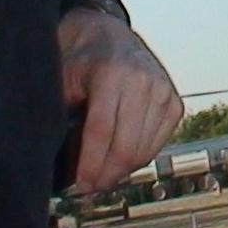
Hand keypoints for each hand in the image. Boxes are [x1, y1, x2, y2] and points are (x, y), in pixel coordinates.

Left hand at [57, 7, 183, 193]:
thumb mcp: (62, 80)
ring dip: (120, 172)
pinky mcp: (174, 103)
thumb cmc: (80, 62)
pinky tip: (118, 161)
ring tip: (99, 177)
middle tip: (87, 189)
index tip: (78, 186)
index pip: (101, 130)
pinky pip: (156, 145)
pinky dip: (137, 159)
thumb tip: (53, 162)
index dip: (89, 164)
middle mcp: (143, 81)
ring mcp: (163, 91)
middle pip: (125, 146)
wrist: (111, 38)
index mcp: (111, 72)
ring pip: (143, 151)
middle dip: (105, 175)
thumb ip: (60, 114)